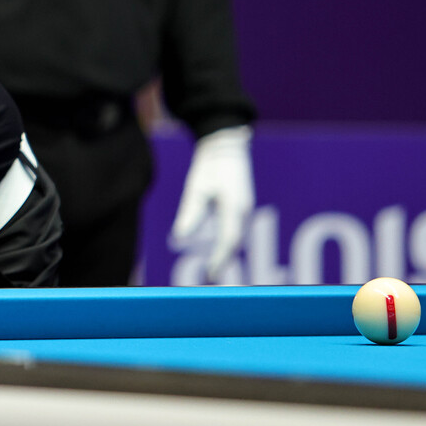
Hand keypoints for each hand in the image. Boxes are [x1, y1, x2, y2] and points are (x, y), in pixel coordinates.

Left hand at [170, 126, 254, 280]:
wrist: (225, 146)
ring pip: (238, 237)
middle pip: (236, 243)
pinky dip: (230, 244)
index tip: (211, 275)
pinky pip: (237, 230)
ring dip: (228, 254)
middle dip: (225, 261)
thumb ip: (190, 213)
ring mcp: (246, 208)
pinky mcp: (242, 206)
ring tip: (215, 271)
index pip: (229, 240)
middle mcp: (244, 210)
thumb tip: (179, 236)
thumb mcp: (196, 188)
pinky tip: (220, 252)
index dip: (221, 260)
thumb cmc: (209, 166)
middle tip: (211, 279)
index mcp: (234, 206)